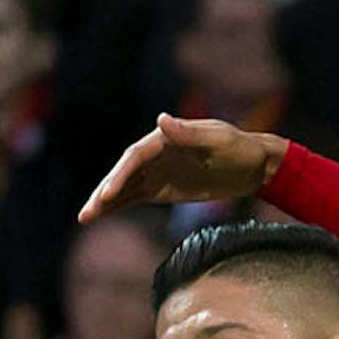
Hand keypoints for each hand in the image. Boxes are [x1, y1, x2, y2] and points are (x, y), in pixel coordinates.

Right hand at [77, 113, 287, 223]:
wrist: (253, 165)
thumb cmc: (239, 149)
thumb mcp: (218, 140)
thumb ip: (189, 134)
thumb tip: (160, 120)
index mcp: (165, 138)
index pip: (136, 156)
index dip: (120, 174)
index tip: (108, 194)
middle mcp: (156, 153)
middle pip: (123, 173)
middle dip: (104, 192)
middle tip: (87, 212)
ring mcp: (158, 172)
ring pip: (125, 187)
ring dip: (105, 202)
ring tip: (84, 218)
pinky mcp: (163, 189)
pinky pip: (136, 198)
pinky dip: (118, 206)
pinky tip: (101, 216)